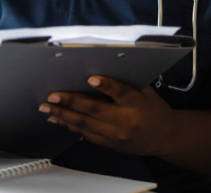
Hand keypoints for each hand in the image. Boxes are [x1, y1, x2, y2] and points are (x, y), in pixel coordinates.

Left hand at [39, 76, 177, 155]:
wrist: (163, 137)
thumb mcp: (147, 92)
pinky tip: (58, 118)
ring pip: (86, 125)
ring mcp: (117, 136)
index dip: (107, 86)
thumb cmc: (153, 109)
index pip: (122, 93)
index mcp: (139, 104)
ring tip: (47, 107)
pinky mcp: (110, 145)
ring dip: (64, 115)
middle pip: (96, 111)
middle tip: (53, 95)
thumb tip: (101, 66)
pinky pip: (86, 135)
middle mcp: (127, 121)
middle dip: (72, 102)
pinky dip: (70, 126)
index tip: (91, 78)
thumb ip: (127, 82)